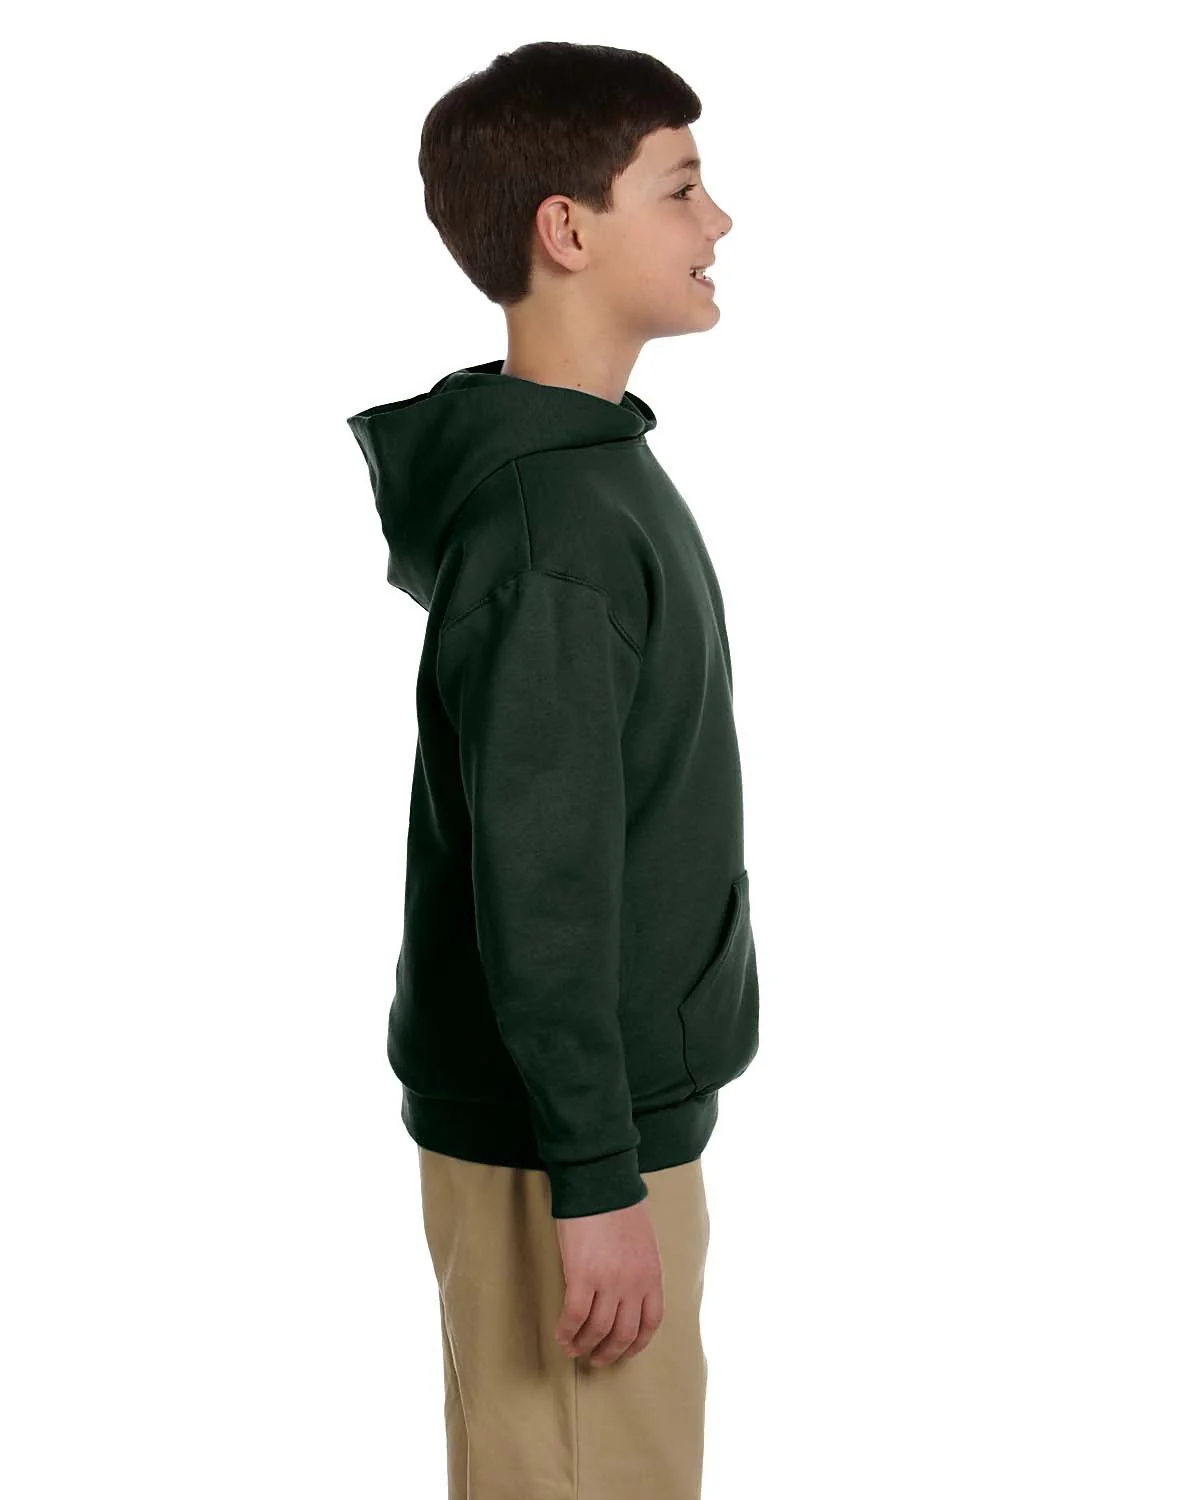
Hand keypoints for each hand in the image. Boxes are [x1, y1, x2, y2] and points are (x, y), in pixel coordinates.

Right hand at [553, 1197, 663, 1365]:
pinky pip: (575, 1316)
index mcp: (653, 1274)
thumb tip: (629, 1290)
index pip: (651, 1323)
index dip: (636, 1344)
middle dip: (609, 1352)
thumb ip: (640, 1267)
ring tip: (574, 1349)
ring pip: (598, 1330)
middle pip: (624, 1333)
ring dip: (584, 1345)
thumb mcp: (643, 1240)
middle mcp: (635, 1283)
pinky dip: (567, 1330)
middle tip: (596, 1359)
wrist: (600, 1180)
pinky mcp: (582, 1275)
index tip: (624, 1352)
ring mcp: (610, 1281)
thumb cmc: (619, 1204)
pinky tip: (561, 1335)